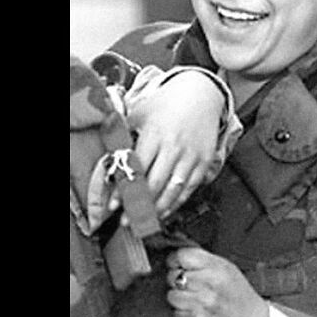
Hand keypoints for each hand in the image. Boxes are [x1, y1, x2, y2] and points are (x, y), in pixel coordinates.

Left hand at [128, 72, 223, 219]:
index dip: (125, 189)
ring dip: (157, 210)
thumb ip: (126, 134)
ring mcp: (191, 156)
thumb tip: (112, 159)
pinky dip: (176, 203)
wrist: (201, 95)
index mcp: (155, 134)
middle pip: (155, 184)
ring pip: (173, 191)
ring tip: (145, 221)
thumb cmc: (168, 104)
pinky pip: (189, 189)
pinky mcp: (204, 162)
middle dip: (139, 206)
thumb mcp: (142, 112)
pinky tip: (165, 211)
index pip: (137, 168)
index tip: (115, 205)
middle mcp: (174, 147)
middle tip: (128, 220)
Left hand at [166, 248, 268, 316]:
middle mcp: (209, 286)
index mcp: (217, 268)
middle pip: (174, 275)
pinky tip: (196, 310)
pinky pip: (177, 313)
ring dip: (179, 297)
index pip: (182, 256)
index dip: (175, 260)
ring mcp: (202, 305)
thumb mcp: (227, 268)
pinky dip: (183, 312)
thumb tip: (178, 256)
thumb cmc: (239, 294)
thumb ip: (203, 260)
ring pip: (172, 296)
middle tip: (188, 283)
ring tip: (192, 298)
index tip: (178, 264)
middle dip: (177, 279)